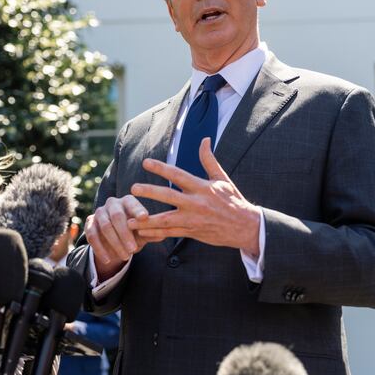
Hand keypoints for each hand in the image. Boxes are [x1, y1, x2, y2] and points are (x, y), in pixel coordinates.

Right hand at [85, 195, 151, 279]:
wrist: (115, 241)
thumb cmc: (133, 233)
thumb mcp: (143, 233)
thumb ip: (151, 232)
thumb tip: (162, 234)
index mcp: (128, 201)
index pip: (132, 204)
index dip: (138, 210)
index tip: (145, 218)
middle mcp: (112, 203)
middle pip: (117, 216)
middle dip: (125, 234)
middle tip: (133, 249)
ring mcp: (99, 213)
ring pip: (105, 226)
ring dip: (115, 243)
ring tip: (126, 257)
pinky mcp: (89, 224)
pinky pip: (92, 236)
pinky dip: (100, 249)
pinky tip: (108, 259)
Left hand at [129, 138, 260, 255]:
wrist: (245, 227)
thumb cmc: (233, 200)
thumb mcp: (222, 178)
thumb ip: (209, 160)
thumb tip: (205, 140)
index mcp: (202, 187)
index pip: (178, 175)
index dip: (161, 168)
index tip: (146, 163)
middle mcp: (196, 203)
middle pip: (169, 197)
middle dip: (150, 192)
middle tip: (133, 189)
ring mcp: (193, 219)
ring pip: (166, 220)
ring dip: (146, 221)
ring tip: (129, 221)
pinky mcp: (192, 232)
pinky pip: (170, 234)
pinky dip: (155, 234)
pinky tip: (142, 233)